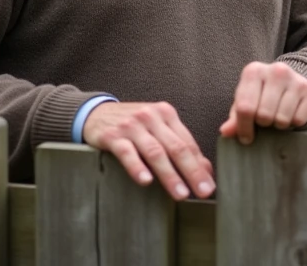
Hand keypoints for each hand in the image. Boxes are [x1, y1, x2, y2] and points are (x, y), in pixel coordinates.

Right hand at [82, 101, 214, 199]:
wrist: (95, 113)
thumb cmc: (132, 125)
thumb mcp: (157, 129)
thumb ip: (180, 145)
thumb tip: (206, 169)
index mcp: (167, 114)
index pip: (188, 143)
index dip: (201, 166)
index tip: (210, 186)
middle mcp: (152, 117)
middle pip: (176, 147)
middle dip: (192, 171)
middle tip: (203, 192)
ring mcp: (132, 126)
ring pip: (155, 152)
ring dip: (169, 174)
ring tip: (180, 193)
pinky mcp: (113, 136)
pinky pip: (127, 153)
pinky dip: (137, 167)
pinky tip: (146, 181)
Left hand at [219, 61, 306, 144]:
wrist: (292, 85)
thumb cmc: (261, 96)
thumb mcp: (246, 102)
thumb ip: (235, 118)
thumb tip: (226, 132)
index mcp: (254, 71)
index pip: (245, 107)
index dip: (243, 128)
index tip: (246, 137)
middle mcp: (276, 71)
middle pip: (264, 115)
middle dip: (263, 123)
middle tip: (265, 119)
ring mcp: (296, 80)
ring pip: (282, 119)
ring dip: (278, 125)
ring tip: (277, 115)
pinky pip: (298, 121)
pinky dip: (293, 124)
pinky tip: (291, 113)